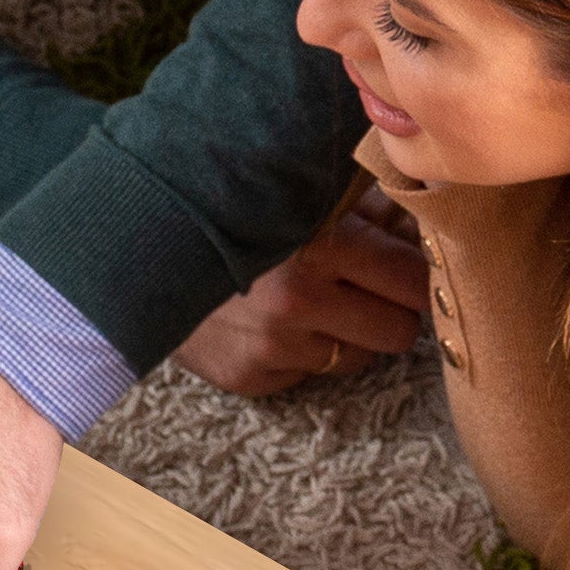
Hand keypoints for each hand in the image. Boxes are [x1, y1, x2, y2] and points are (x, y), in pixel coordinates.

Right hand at [172, 195, 429, 396]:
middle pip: (400, 330)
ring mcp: (273, 344)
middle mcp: (299, 298)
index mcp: (322, 242)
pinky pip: (311, 376)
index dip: (415, 274)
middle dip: (390, 310)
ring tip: (316, 303)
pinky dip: (304, 353)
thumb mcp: (303, 193)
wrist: (141, 246)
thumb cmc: (236, 211)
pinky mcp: (250, 376)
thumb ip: (369, 207)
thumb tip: (429, 220)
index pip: (414, 281)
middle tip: (368, 289)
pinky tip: (276, 322)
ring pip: (360, 359)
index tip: (403, 266)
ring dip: (348, 335)